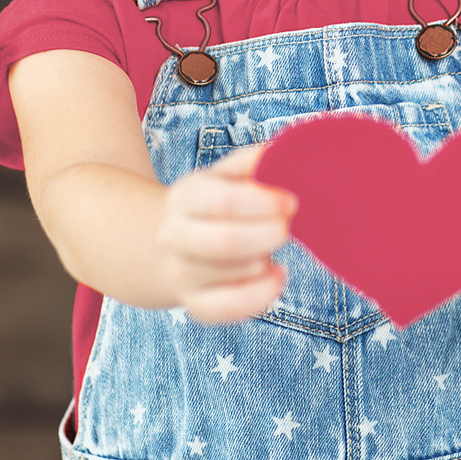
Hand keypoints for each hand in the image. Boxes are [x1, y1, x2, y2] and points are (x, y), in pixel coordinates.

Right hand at [154, 144, 296, 322]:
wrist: (169, 244)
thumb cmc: (212, 204)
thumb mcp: (225, 174)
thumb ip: (252, 162)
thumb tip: (285, 150)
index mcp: (185, 196)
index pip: (221, 201)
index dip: (261, 203)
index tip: (291, 202)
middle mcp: (176, 236)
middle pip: (224, 243)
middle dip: (266, 235)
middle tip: (288, 228)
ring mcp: (182, 273)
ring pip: (231, 274)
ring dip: (263, 259)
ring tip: (272, 244)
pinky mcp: (194, 304)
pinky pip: (226, 309)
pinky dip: (258, 295)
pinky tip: (277, 275)